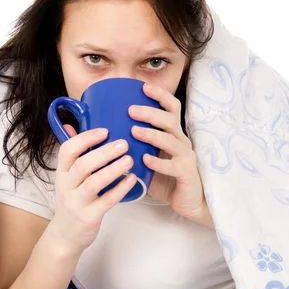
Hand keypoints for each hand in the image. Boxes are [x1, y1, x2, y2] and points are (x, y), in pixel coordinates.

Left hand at [128, 83, 213, 228]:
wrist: (187, 201)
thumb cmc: (164, 178)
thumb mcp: (146, 158)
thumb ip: (130, 147)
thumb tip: (100, 135)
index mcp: (173, 134)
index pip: (171, 108)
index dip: (160, 96)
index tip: (143, 87)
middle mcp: (181, 142)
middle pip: (170, 120)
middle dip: (151, 113)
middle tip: (131, 110)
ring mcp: (186, 157)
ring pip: (172, 140)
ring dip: (152, 134)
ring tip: (134, 131)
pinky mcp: (186, 174)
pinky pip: (173, 166)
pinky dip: (159, 163)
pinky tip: (145, 160)